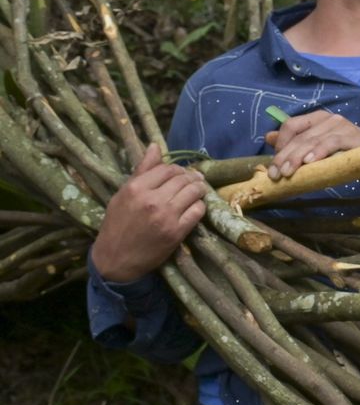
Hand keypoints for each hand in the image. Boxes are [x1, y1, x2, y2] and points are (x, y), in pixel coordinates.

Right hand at [93, 144, 207, 282]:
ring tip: (197, 190)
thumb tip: (155, 146)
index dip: (177, 169)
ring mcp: (166, 216)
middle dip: (191, 177)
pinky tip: (195, 206)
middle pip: (183, 178)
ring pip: (194, 192)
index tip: (180, 173)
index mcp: (136, 188)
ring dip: (199, 189)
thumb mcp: (123, 194)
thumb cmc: (117, 224)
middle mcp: (152, 200)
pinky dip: (200, 206)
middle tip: (194, 180)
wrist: (116, 258)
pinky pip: (198, 211)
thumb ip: (142, 170)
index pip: (167, 168)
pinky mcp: (177, 231)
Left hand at [264, 110, 359, 178]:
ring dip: (297, 158)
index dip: (280, 144)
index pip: (291, 125)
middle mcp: (329, 118)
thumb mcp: (317, 147)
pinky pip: (332, 143)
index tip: (274, 165)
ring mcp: (342, 126)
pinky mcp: (353, 136)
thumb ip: (295, 142)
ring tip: (288, 173)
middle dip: (284, 156)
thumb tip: (268, 137)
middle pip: (299, 136)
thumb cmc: (346, 153)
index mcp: (317, 118)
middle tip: (275, 175)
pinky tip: (310, 162)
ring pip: (312, 140)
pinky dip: (319, 152)